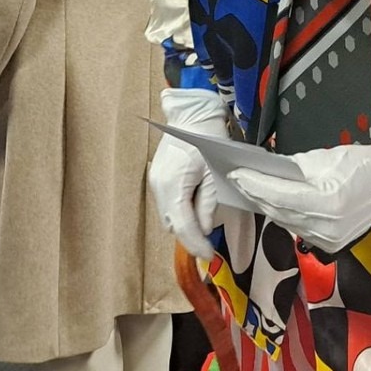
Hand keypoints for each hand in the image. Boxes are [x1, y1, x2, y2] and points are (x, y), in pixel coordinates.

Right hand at [151, 88, 231, 257]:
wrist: (192, 115)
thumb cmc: (209, 140)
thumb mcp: (215, 174)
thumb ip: (209, 203)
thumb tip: (206, 228)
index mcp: (173, 185)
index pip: (182, 225)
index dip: (195, 244)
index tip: (209, 256)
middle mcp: (159, 185)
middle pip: (172, 223)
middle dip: (190, 235)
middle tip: (209, 244)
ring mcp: (155, 181)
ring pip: (168, 215)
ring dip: (184, 224)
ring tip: (203, 226)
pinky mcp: (157, 177)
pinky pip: (168, 203)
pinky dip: (180, 211)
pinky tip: (193, 208)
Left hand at [227, 138, 370, 252]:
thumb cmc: (361, 165)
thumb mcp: (327, 159)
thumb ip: (296, 169)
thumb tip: (268, 172)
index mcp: (328, 200)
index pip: (280, 194)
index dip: (255, 184)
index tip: (236, 173)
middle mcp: (327, 225)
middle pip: (279, 211)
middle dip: (256, 194)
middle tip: (237, 179)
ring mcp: (328, 239)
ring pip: (286, 222)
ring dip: (267, 206)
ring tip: (251, 190)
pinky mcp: (330, 245)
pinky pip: (298, 229)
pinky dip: (284, 215)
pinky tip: (274, 203)